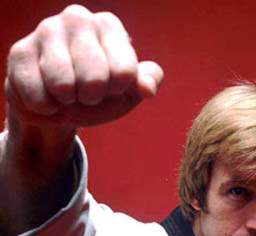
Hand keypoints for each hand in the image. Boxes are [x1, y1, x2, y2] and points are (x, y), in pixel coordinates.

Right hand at [5, 4, 163, 129]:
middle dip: (92, 99)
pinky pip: (38, 96)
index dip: (118, 91)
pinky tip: (48, 98)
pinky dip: (47, 109)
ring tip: (67, 95)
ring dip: (68, 104)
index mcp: (109, 26)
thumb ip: (146, 83)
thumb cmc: (99, 93)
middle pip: (94, 80)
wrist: (58, 104)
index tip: (112, 87)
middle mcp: (78, 19)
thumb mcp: (127, 91)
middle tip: (87, 94)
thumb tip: (148, 87)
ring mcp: (46, 32)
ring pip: (63, 86)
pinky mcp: (20, 52)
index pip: (125, 73)